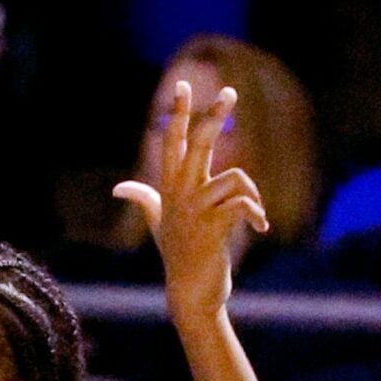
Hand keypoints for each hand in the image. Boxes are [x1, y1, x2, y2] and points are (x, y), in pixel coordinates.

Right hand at [115, 82, 266, 329]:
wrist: (190, 294)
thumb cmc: (178, 258)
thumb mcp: (158, 225)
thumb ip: (144, 200)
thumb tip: (119, 187)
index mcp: (170, 189)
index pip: (172, 143)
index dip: (177, 114)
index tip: (183, 86)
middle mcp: (181, 195)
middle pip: (198, 144)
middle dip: (214, 116)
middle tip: (230, 92)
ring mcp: (196, 211)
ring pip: (235, 177)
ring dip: (254, 194)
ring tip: (256, 215)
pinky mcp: (212, 228)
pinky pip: (242, 204)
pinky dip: (256, 214)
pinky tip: (260, 228)